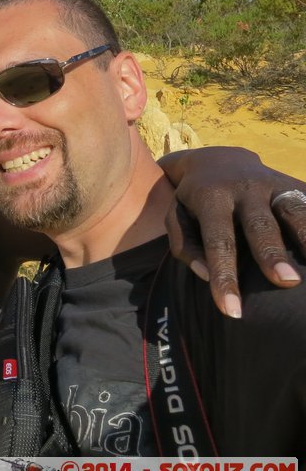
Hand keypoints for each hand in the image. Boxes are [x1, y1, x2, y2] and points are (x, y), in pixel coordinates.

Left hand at [162, 147, 305, 316]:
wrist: (217, 159)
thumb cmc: (194, 202)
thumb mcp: (176, 217)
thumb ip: (186, 247)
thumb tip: (206, 276)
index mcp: (211, 197)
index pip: (218, 241)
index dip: (225, 276)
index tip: (232, 311)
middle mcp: (244, 187)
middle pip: (259, 224)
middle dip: (272, 253)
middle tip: (287, 283)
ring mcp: (273, 182)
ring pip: (294, 209)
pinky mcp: (295, 183)